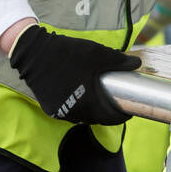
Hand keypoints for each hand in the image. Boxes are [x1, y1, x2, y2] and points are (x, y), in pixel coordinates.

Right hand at [10, 26, 140, 124]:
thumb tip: (137, 64)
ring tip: (100, 96)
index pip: (112, 118)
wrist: (34, 53)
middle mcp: (75, 114)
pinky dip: (80, 106)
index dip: (123, 114)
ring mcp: (61, 113)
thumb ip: (119, 61)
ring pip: (84, 116)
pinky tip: (82, 95)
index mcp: (89, 104)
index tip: (129, 107)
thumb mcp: (97, 54)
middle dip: (109, 111)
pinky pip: (71, 112)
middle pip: (99, 118)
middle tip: (115, 98)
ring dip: (94, 109)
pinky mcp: (51, 109)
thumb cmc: (68, 54)